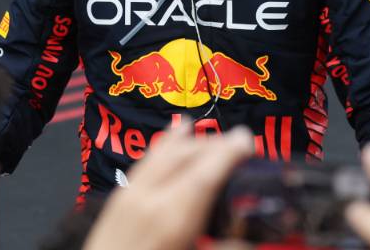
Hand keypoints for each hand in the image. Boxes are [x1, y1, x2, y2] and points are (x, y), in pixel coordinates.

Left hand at [83, 123, 254, 249]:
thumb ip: (221, 249)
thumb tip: (252, 241)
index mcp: (170, 221)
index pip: (203, 176)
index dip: (226, 154)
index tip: (247, 139)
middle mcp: (148, 199)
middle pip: (184, 157)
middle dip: (214, 145)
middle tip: (242, 144)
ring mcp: (129, 196)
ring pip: (164, 153)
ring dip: (192, 142)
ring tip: (218, 138)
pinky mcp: (118, 199)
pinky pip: (146, 160)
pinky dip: (166, 143)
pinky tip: (178, 131)